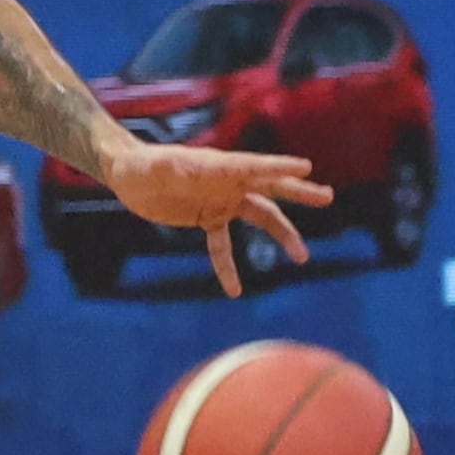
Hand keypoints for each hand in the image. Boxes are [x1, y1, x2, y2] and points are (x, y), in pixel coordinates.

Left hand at [99, 141, 333, 297]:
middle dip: (299, 192)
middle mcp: (227, 182)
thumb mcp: (154, 167)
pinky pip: (224, 246)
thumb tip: (186, 169)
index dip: (279, 165)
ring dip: (282, 234)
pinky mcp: (208, 219)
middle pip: (270, 188)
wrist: (127, 176)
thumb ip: (169, 168)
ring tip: (303, 257)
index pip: (254, 165)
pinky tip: (235, 290)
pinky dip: (229, 266)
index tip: (306, 166)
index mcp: (219, 166)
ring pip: (260, 217)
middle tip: (327, 197)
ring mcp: (221, 201)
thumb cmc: (140, 165)